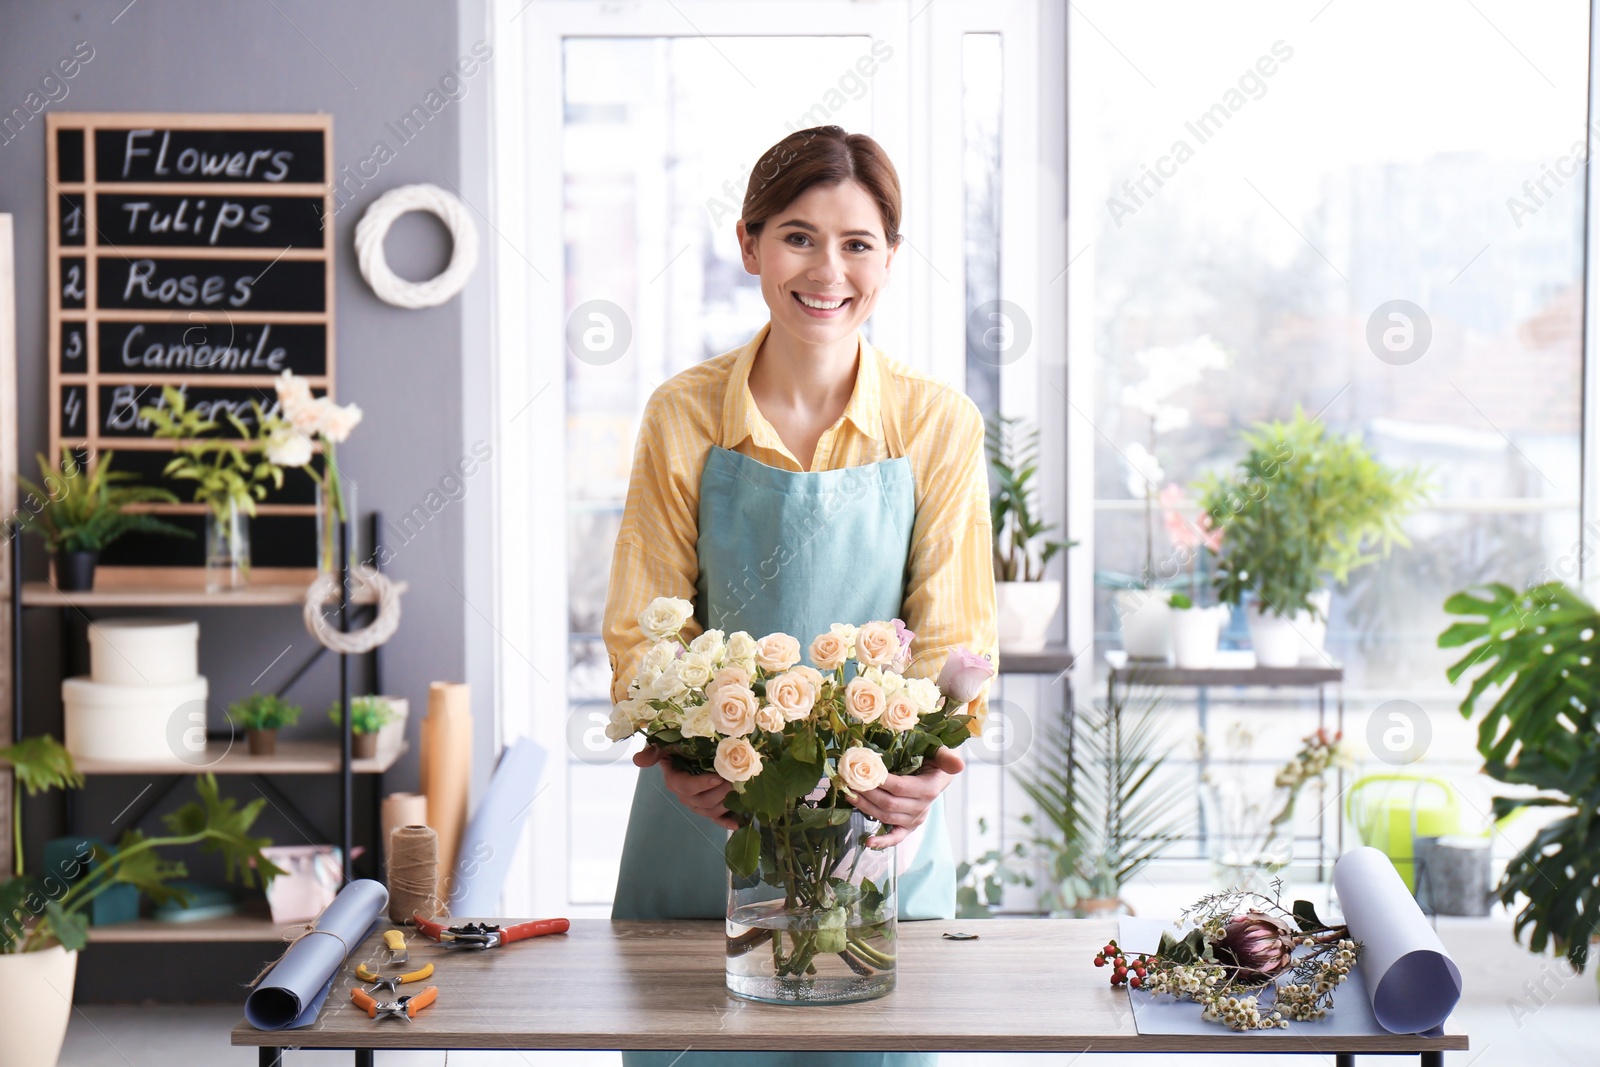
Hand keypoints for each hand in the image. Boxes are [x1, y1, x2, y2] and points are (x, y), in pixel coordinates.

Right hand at [633, 746, 738, 829]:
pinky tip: (736, 824)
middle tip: (735, 782)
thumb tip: (638, 761)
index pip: (687, 787)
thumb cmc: (677, 745)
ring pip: (710, 811)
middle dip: (720, 793)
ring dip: (725, 804)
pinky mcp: (708, 807)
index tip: (718, 778)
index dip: (702, 784)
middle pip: (702, 801)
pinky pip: (716, 819)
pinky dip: (725, 822)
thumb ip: (652, 751)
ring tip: (739, 793)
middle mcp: (685, 795)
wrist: (689, 749)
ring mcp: (696, 803)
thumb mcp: (664, 743)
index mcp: (675, 780)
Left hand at [847, 746, 964, 847]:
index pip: (900, 787)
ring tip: (849, 794)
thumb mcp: (941, 753)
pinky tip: (868, 842)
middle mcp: (922, 807)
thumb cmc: (935, 759)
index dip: (880, 781)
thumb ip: (946, 758)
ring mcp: (914, 819)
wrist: (938, 774)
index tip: (863, 770)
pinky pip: (895, 838)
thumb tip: (959, 765)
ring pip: (886, 817)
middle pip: (889, 803)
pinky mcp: (908, 827)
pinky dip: (882, 842)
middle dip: (867, 793)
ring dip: (865, 807)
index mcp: (929, 789)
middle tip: (849, 780)